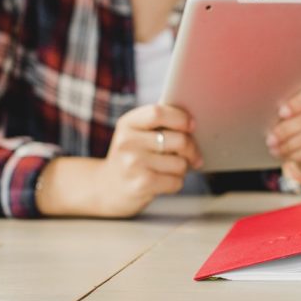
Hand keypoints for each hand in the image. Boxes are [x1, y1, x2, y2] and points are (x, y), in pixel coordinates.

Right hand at [36, 104, 201, 217]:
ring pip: (180, 163)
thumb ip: (158, 125)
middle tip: (194, 156)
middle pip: (178, 140)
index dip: (180, 118)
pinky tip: (165, 182)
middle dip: (192, 149)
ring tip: (172, 170)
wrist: (107, 188)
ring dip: (182, 169)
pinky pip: (175, 182)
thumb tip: (194, 125)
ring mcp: (132, 163)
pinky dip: (176, 183)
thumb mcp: (136, 135)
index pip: (158, 112)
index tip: (191, 126)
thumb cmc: (132, 158)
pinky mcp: (140, 185)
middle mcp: (127, 141)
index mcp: (127, 123)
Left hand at [266, 81, 300, 189]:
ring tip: (273, 147)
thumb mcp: (296, 110)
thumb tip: (271, 113)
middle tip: (270, 137)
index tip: (281, 112)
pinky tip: (283, 155)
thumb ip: (289, 106)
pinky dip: (294, 154)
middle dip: (286, 128)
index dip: (299, 102)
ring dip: (287, 143)